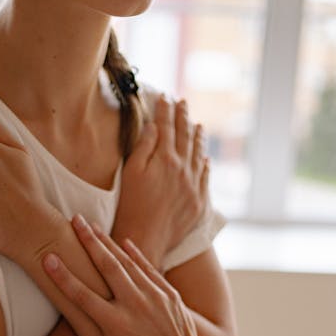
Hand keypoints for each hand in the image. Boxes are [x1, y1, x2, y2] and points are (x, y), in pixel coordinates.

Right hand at [42, 215, 200, 335]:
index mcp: (116, 326)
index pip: (83, 296)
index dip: (64, 277)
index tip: (48, 258)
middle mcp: (134, 306)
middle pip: (107, 267)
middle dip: (89, 242)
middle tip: (73, 219)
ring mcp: (153, 297)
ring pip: (127, 263)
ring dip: (108, 242)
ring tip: (91, 224)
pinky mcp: (168, 295)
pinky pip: (149, 269)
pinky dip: (136, 254)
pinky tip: (124, 242)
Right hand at [113, 96, 208, 266]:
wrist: (146, 238)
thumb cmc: (131, 206)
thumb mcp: (131, 172)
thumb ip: (144, 147)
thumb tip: (154, 127)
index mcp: (165, 159)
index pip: (166, 128)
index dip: (165, 111)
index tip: (165, 97)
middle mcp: (183, 169)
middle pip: (184, 137)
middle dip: (183, 117)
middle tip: (183, 103)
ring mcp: (193, 185)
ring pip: (198, 155)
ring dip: (198, 138)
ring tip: (198, 125)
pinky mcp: (197, 201)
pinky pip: (205, 177)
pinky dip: (204, 164)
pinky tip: (204, 158)